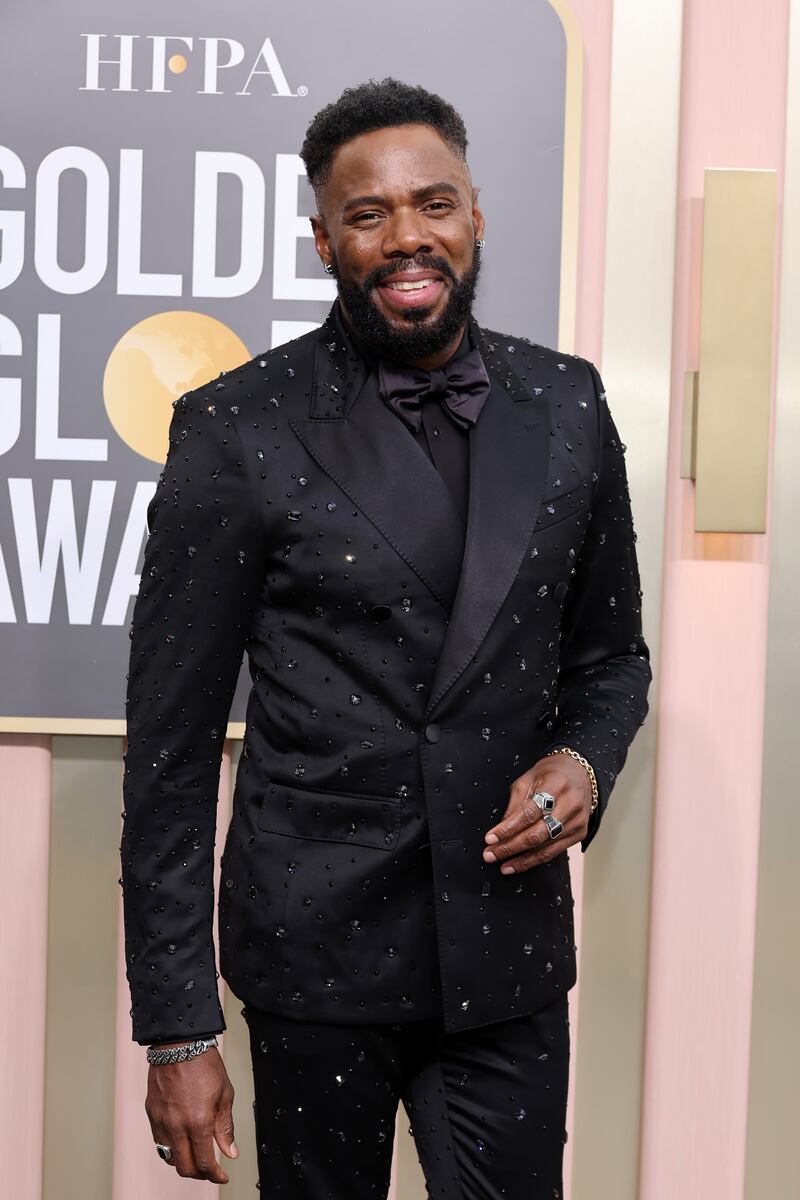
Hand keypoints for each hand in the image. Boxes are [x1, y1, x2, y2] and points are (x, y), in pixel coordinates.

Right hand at [145, 1046, 237, 1182]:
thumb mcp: (224, 1094)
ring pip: (169, 1158)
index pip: (204, 1162)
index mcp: (198, 1122)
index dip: (215, 1174)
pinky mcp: (151, 1114)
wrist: (179, 1044)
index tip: (222, 1174)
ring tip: (196, 1155)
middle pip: (184, 1167)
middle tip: (210, 1169)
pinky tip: (182, 1141)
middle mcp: (176, 1126)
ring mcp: (161, 1121)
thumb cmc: (203, 1064)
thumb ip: (225, 1127)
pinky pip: (159, 1142)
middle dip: (200, 1174)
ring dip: (184, 1162)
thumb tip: (230, 1151)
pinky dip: (171, 1148)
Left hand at [482, 755, 591, 872]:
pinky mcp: (579, 833)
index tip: (490, 838)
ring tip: (503, 865)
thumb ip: (515, 804)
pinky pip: (553, 852)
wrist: (581, 773)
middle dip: (510, 847)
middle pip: (536, 834)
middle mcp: (570, 804)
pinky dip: (534, 860)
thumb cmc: (552, 774)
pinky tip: (520, 864)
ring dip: (521, 859)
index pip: (528, 813)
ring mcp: (576, 821)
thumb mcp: (528, 779)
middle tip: (491, 854)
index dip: (508, 829)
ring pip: (545, 848)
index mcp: (555, 785)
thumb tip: (500, 829)